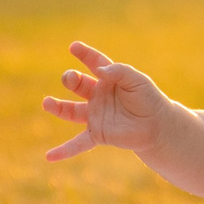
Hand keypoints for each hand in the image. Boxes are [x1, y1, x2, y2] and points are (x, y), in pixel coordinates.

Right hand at [41, 42, 172, 160]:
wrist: (157, 126)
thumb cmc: (148, 100)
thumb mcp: (138, 81)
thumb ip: (120, 72)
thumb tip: (100, 70)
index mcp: (108, 78)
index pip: (94, 62)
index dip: (84, 54)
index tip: (74, 47)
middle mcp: (97, 95)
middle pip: (79, 84)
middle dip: (71, 80)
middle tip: (70, 78)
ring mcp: (95, 114)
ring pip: (71, 111)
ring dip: (58, 107)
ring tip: (47, 103)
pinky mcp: (98, 133)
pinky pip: (78, 143)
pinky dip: (64, 151)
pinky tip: (49, 157)